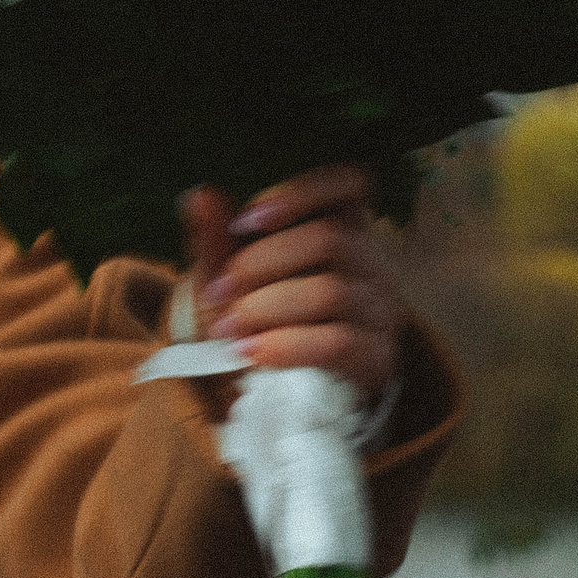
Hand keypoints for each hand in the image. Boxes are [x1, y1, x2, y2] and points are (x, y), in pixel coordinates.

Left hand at [180, 165, 399, 405]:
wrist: (281, 391)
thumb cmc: (259, 320)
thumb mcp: (231, 280)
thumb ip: (217, 241)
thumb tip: (199, 196)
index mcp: (342, 230)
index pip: (349, 186)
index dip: (302, 193)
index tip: (246, 220)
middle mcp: (370, 264)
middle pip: (330, 240)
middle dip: (261, 264)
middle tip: (218, 292)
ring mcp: (379, 310)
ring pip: (332, 292)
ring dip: (267, 307)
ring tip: (227, 328)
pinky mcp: (376, 357)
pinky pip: (339, 342)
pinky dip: (287, 345)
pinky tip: (251, 351)